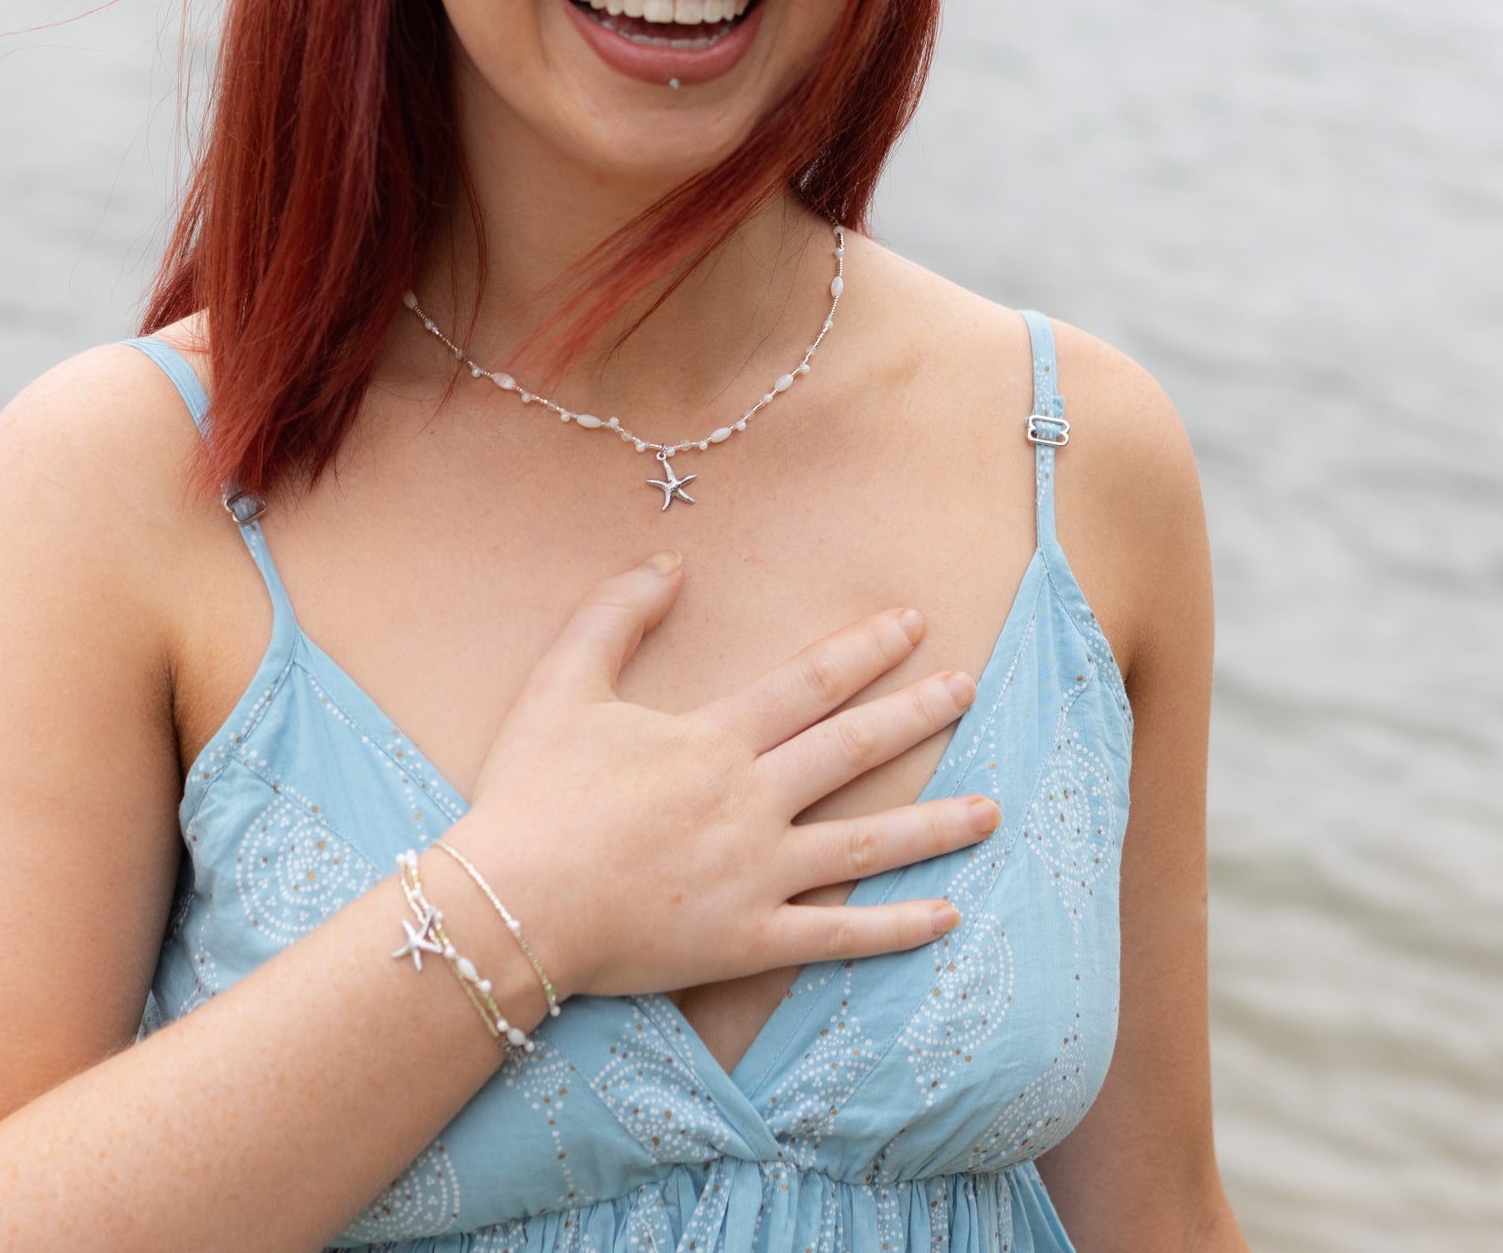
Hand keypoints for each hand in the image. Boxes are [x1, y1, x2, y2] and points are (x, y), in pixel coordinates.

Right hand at [446, 553, 998, 999]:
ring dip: (933, 824)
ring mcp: (757, 875)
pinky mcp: (747, 940)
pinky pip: (836, 936)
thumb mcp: (562, 682)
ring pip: (865, 844)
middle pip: (852, 748)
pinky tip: (945, 916)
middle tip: (968, 689)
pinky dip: (895, 929)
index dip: (866, 649)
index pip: (811, 682)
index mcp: (714, 739)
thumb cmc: (532, 792)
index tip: (913, 625)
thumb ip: (614, 613)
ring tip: (991, 808)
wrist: (510, 903)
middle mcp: (751, 801)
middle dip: (916, 713)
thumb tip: (670, 562)